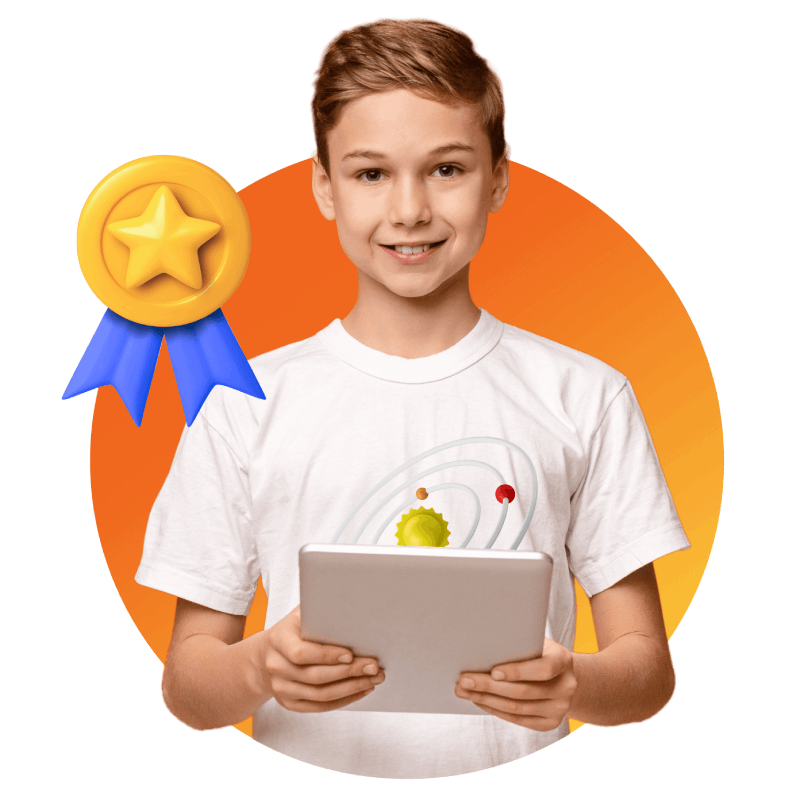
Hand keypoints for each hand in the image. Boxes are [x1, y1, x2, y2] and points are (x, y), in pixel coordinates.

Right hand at [263, 605, 384, 712]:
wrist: (266, 655)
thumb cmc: (293, 630)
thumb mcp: (300, 615)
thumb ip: (319, 612)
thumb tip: (352, 610)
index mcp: (278, 640)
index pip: (300, 653)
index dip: (326, 655)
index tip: (350, 654)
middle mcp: (276, 666)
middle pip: (315, 676)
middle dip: (349, 672)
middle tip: (373, 666)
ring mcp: (281, 688)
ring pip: (321, 695)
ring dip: (351, 688)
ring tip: (373, 678)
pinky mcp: (289, 703)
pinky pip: (320, 707)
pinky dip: (344, 700)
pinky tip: (361, 690)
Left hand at [455, 637, 576, 730]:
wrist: (563, 676)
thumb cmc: (540, 652)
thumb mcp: (536, 642)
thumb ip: (519, 644)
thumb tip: (483, 644)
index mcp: (563, 660)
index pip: (543, 669)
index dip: (518, 671)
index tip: (493, 671)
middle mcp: (566, 686)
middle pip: (523, 691)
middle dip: (489, 686)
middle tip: (463, 680)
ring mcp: (559, 708)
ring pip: (517, 708)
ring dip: (486, 699)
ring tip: (464, 691)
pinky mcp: (549, 723)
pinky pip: (518, 719)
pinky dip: (495, 710)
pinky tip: (479, 700)